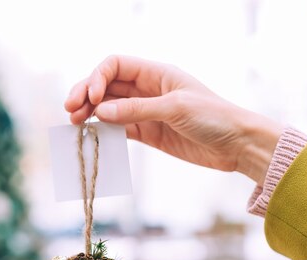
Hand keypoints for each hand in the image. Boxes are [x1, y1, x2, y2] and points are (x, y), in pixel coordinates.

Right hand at [64, 55, 283, 184]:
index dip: (98, 78)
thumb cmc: (214, 117)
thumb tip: (101, 113)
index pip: (115, 66)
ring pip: (108, 108)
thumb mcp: (176, 109)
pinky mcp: (147, 133)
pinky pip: (118, 128)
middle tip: (70, 111)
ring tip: (74, 124)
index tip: (92, 98)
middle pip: (106, 86)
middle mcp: (146, 89)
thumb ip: (137, 110)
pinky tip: (92, 135)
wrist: (236, 145)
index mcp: (155, 73)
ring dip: (90, 114)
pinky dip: (103, 131)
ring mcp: (145, 111)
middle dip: (86, 95)